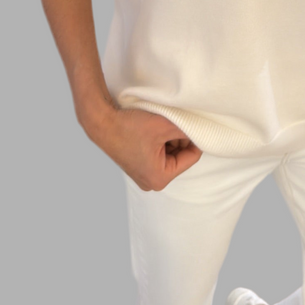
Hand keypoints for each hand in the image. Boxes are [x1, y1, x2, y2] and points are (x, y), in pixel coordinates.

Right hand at [87, 106, 202, 190]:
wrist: (101, 122)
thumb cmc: (130, 127)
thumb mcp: (164, 126)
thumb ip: (187, 131)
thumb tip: (202, 130)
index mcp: (160, 178)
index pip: (191, 157)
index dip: (193, 138)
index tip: (190, 124)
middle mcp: (152, 182)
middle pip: (180, 157)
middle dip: (179, 139)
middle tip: (172, 122)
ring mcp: (144, 175)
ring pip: (170, 153)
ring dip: (170, 138)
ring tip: (161, 124)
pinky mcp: (138, 166)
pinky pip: (159, 154)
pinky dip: (160, 140)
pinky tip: (153, 129)